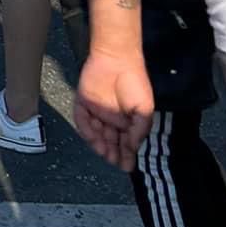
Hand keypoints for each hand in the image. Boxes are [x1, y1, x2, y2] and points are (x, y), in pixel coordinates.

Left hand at [75, 50, 154, 171]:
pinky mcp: (83, 102)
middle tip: (113, 160)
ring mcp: (96, 111)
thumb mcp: (144, 111)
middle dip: (111, 153)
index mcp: (126, 122)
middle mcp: (110, 119)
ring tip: (104, 152)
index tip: (126, 167)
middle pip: (109, 141)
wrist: (118, 59)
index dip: (125, 155)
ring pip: (95, 133)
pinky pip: (81, 119)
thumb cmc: (135, 84)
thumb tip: (132, 151)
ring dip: (98, 144)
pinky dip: (86, 130)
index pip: (124, 143)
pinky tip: (93, 138)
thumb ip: (138, 131)